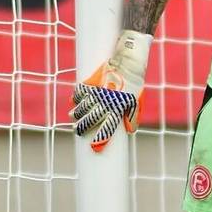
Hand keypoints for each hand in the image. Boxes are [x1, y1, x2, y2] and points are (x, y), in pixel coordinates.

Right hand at [71, 30, 151, 151]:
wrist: (128, 63)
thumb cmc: (134, 85)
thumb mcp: (137, 103)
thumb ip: (133, 118)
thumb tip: (130, 131)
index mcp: (117, 110)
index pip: (107, 129)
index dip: (101, 140)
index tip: (95, 148)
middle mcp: (105, 104)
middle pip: (88, 121)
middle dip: (81, 128)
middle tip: (77, 130)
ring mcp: (96, 94)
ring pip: (81, 108)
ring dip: (77, 114)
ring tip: (74, 116)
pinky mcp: (90, 83)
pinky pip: (78, 94)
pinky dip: (76, 98)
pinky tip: (75, 101)